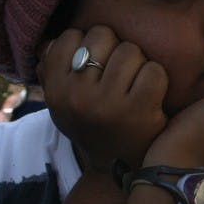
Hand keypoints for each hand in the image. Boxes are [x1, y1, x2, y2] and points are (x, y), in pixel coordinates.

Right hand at [38, 26, 168, 171]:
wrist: (118, 167)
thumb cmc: (93, 125)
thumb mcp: (63, 103)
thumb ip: (51, 72)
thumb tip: (47, 40)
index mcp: (56, 90)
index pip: (71, 36)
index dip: (89, 45)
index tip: (96, 65)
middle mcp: (77, 96)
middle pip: (102, 36)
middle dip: (114, 49)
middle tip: (119, 74)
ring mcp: (108, 103)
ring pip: (130, 50)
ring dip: (138, 63)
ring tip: (134, 83)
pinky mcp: (139, 110)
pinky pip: (154, 70)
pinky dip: (157, 77)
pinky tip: (150, 94)